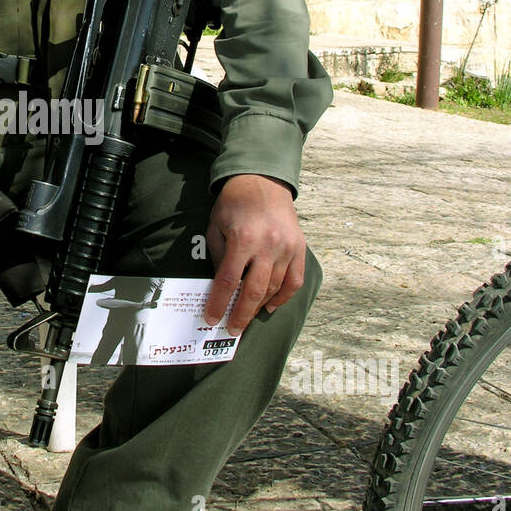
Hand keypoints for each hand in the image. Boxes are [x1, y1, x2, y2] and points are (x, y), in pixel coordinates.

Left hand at [203, 174, 305, 335]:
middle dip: (240, 315)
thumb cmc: (234, 203)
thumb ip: (218, 257)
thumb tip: (219, 288)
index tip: (211, 318)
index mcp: (243, 240)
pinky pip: (294, 281)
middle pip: (253, 292)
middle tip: (231, 329)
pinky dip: (284, 297)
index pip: (228, 281)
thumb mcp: (216, 226)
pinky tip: (270, 305)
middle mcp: (268, 246)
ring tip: (246, 317)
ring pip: (275, 289)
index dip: (218, 303)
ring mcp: (287, 248)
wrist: (263, 181)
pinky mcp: (299, 248)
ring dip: (259, 307)